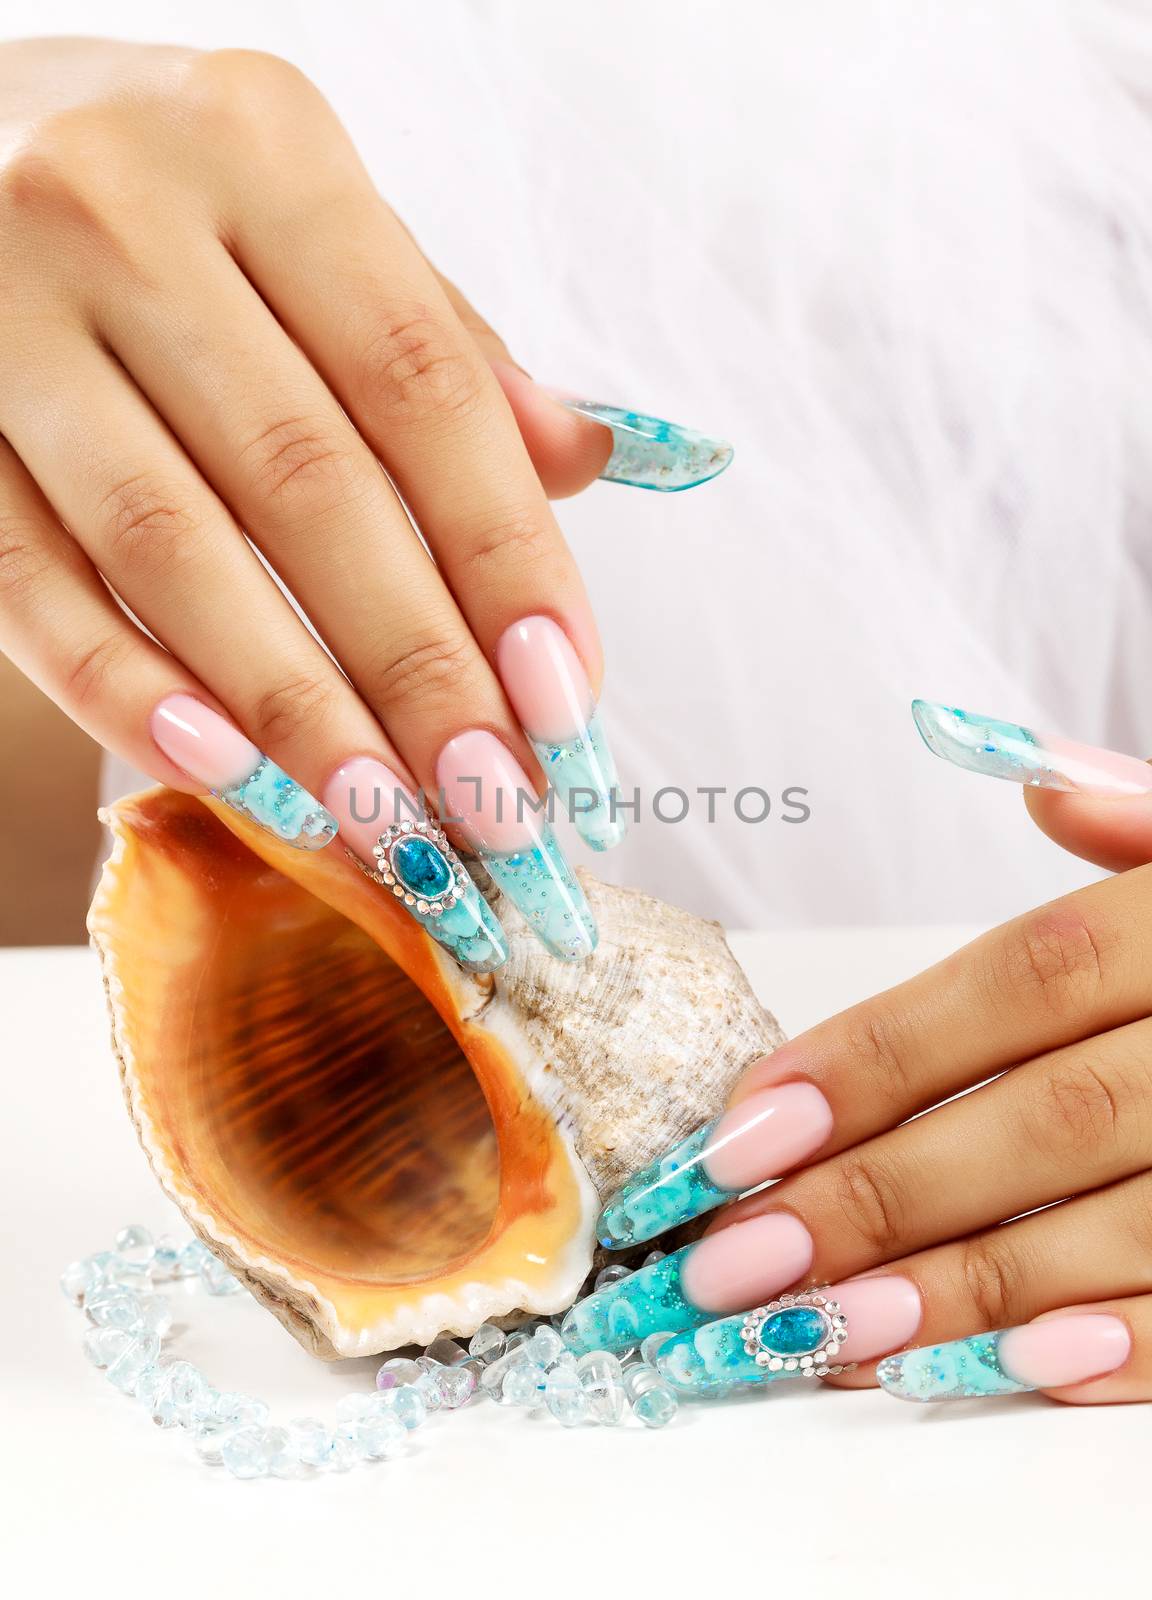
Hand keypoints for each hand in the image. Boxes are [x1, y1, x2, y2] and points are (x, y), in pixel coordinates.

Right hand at [0, 38, 729, 969]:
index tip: (563, 699)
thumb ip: (436, 335)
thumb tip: (583, 461)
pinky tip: (229, 774)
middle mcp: (127, 212)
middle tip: (494, 802)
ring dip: (293, 710)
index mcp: (263, 151)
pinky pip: (28, 579)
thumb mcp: (308, 218)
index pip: (423, 388)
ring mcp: (8, 313)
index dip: (506, 558)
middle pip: (310, 485)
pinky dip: (126, 692)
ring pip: (172, 550)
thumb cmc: (164, 197)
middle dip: (419, 669)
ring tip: (385, 822)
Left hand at [564, 701, 1151, 1404]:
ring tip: (823, 1329)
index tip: (736, 1132)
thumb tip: (1026, 775)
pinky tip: (1011, 1369)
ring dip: (970, 1286)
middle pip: (1048, 1113)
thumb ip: (1139, 822)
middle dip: (881, 1192)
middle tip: (733, 1261)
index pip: (1015, 981)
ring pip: (1128, 1218)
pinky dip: (1129, 1343)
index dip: (873, 1055)